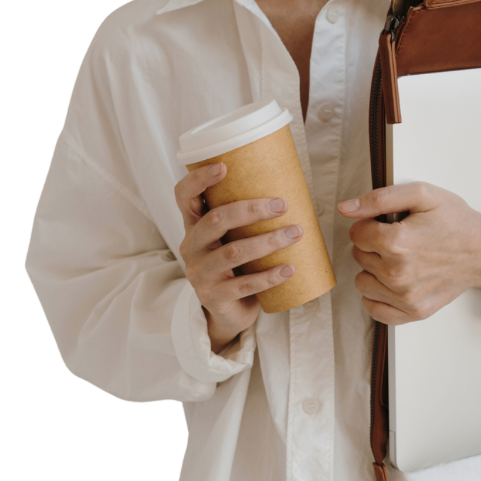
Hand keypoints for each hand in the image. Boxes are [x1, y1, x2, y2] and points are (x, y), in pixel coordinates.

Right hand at [175, 163, 303, 352]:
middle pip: (216, 220)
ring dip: (268, 241)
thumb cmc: (236, 268)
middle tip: (282, 205)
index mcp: (193, 227)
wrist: (228, 314)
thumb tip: (288, 188)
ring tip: (296, 233)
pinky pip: (245, 284)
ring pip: (234, 252)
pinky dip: (270, 276)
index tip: (224, 166)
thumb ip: (243, 220)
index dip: (199, 179)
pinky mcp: (214, 297)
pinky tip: (289, 268)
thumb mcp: (231, 240)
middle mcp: (191, 247)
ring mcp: (201, 273)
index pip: (184, 196)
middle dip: (251, 210)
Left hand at [338, 182, 480, 322]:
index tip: (389, 224)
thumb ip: (379, 198)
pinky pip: (375, 310)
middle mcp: (398, 274)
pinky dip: (378, 298)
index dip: (370, 224)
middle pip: (359, 257)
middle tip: (400, 241)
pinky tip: (392, 284)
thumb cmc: (455, 222)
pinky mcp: (413, 312)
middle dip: (373, 246)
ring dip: (373, 271)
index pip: (356, 234)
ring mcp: (405, 297)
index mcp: (397, 243)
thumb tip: (346, 208)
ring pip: (362, 283)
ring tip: (397, 261)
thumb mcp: (422, 195)